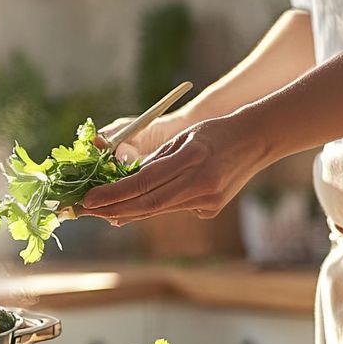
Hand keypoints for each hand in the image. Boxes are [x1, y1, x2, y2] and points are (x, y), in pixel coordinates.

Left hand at [81, 115, 267, 223]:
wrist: (257, 139)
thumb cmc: (214, 132)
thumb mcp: (181, 139)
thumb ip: (154, 162)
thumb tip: (121, 183)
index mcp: (192, 159)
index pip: (143, 182)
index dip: (112, 194)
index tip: (88, 200)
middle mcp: (201, 184)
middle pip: (147, 204)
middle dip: (112, 209)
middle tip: (84, 211)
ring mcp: (208, 200)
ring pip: (157, 210)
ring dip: (126, 211)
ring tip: (100, 211)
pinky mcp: (210, 209)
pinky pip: (172, 209)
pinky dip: (151, 206)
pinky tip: (133, 207)